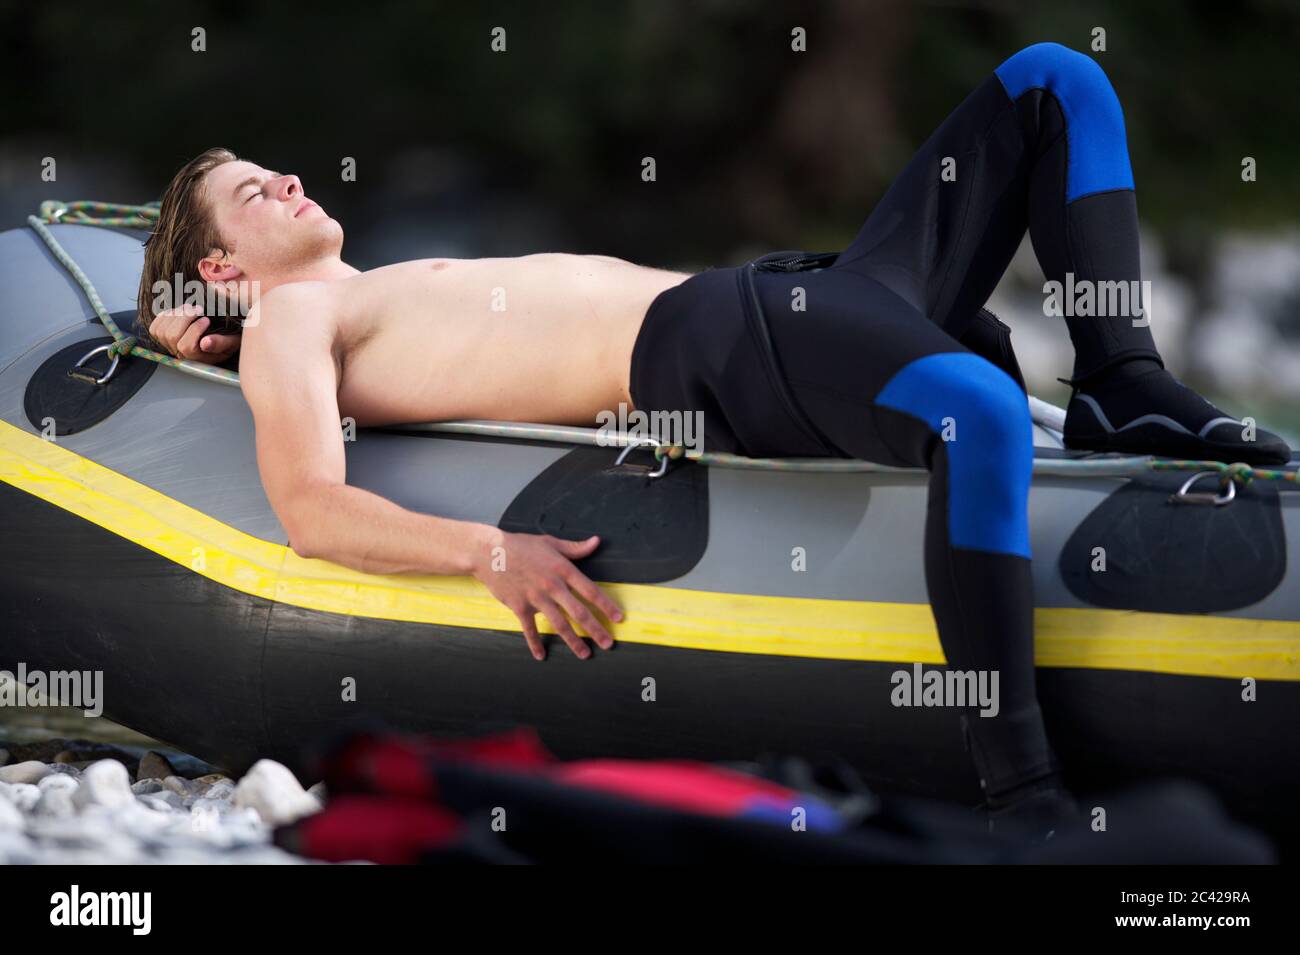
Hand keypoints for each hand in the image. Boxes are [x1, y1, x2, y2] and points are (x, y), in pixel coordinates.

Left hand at [148, 303, 241, 363]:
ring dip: (175, 315)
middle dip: (183, 318)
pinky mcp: (163, 338)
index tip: (207, 319)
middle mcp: (181, 356)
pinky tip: (178, 312)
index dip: (194, 330)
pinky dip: (164, 316)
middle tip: (198, 309)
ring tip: (189, 309)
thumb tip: (205, 343)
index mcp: (198, 359)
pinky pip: (155, 328)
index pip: (185, 347)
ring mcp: (170, 347)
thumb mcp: (232, 343)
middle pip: (171, 337)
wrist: (223, 337)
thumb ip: (221, 343)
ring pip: (161, 331)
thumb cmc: (229, 340)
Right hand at [473, 530, 623, 660]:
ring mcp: (536, 598)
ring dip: (573, 641)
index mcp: (563, 570)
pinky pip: (530, 629)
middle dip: (596, 630)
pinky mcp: (520, 607)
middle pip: (579, 613)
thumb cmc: (521, 545)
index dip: (606, 606)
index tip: (618, 618)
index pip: (590, 591)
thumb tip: (596, 542)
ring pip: (559, 624)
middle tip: (608, 644)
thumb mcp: (550, 543)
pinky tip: (541, 656)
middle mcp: (552, 586)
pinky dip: (535, 644)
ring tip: (585, 654)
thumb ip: (575, 548)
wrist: (489, 552)